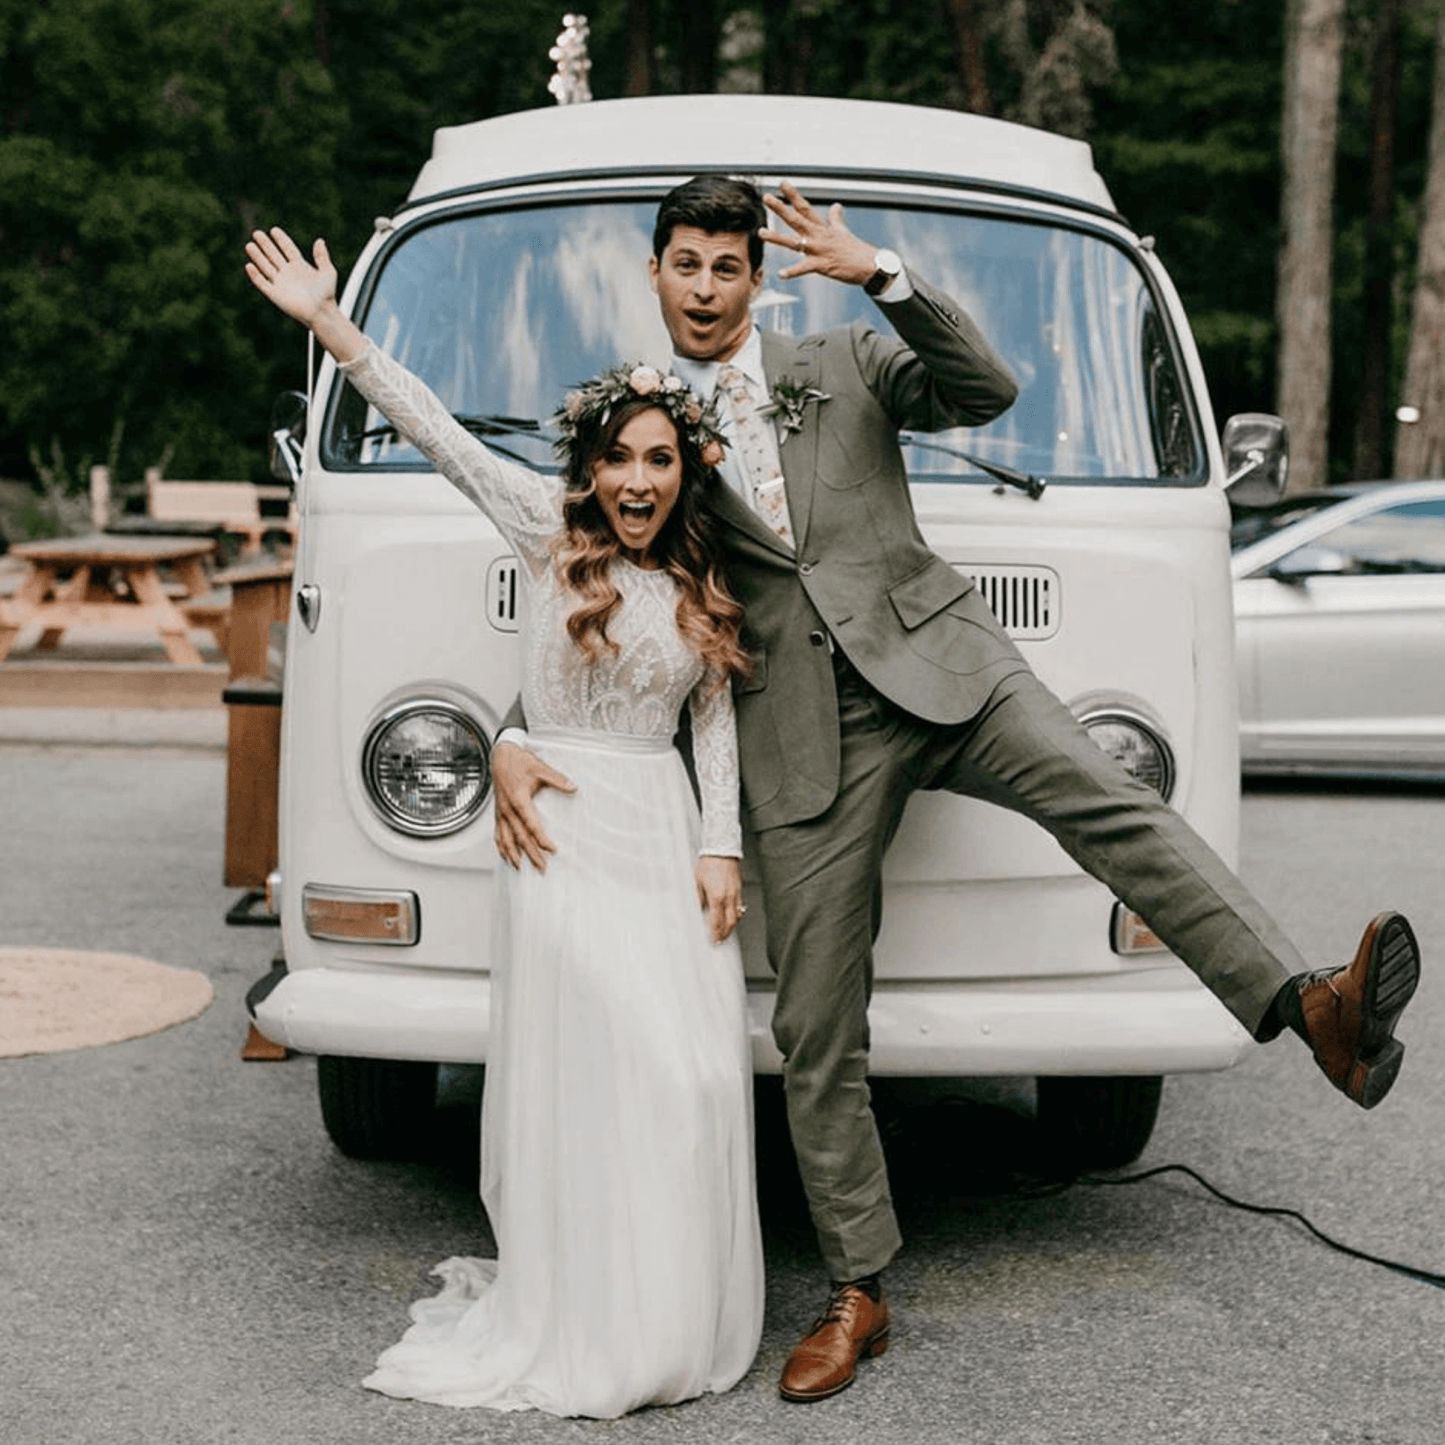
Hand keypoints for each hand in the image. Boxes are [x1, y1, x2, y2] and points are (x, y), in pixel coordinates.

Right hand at [244, 227, 338, 328]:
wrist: (322, 313)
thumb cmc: (327, 295)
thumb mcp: (328, 272)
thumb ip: (322, 256)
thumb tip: (319, 240)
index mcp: (300, 265)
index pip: (288, 249)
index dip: (281, 240)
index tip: (274, 230)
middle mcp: (288, 272)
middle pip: (274, 255)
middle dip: (265, 244)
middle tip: (257, 233)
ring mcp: (281, 283)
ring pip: (265, 266)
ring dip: (257, 256)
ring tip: (250, 245)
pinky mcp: (275, 295)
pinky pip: (262, 283)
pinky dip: (256, 275)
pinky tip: (250, 266)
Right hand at [492, 741, 576, 871]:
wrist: (501, 756)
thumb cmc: (519, 761)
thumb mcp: (541, 768)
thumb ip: (557, 779)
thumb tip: (573, 787)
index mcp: (519, 799)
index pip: (531, 825)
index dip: (541, 839)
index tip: (552, 849)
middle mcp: (507, 809)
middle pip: (519, 837)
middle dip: (531, 854)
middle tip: (542, 867)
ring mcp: (501, 812)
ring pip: (505, 838)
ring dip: (513, 854)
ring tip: (520, 868)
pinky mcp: (498, 812)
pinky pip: (497, 833)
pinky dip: (501, 846)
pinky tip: (505, 855)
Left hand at [695, 855, 744, 943]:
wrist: (721, 848)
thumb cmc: (708, 862)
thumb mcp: (697, 882)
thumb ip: (699, 899)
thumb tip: (699, 911)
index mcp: (717, 897)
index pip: (717, 922)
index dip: (716, 934)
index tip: (714, 941)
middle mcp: (729, 897)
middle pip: (730, 922)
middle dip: (726, 934)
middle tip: (721, 940)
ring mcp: (736, 893)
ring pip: (738, 915)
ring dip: (733, 926)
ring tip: (727, 932)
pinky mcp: (740, 888)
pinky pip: (741, 906)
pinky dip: (737, 914)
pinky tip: (733, 916)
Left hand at [759, 182, 877, 285]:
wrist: (870, 265)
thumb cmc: (856, 250)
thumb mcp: (844, 232)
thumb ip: (836, 219)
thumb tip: (836, 205)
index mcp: (822, 227)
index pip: (805, 207)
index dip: (793, 195)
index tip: (782, 184)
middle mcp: (818, 236)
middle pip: (795, 219)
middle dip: (780, 208)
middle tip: (766, 197)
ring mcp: (818, 250)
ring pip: (793, 243)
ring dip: (776, 238)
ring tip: (761, 233)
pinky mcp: (821, 266)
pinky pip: (803, 269)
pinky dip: (792, 272)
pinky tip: (780, 274)